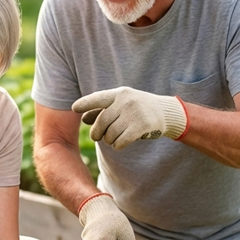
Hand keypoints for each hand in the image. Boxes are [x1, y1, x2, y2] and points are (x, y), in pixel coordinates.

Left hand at [72, 87, 186, 148]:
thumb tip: (84, 119)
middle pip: (102, 121)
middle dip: (97, 132)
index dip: (85, 103)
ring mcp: (134, 113)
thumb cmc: (137, 108)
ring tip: (113, 139)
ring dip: (109, 140)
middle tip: (97, 137)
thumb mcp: (122, 104)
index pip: (98, 98)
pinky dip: (117, 145)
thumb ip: (103, 109)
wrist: (165, 112)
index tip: (74, 108)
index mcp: (119, 94)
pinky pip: (120, 141)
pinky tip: (120, 143)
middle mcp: (126, 101)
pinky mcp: (142, 126)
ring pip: (110, 134)